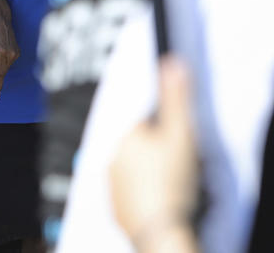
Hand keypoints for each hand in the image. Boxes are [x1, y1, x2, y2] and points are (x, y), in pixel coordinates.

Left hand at [110, 57, 196, 252]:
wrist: (161, 230)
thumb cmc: (171, 182)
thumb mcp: (180, 134)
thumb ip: (176, 98)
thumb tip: (170, 61)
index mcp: (124, 135)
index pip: (148, 124)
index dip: (167, 133)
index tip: (179, 146)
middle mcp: (111, 157)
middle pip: (142, 147)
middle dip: (159, 154)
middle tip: (179, 169)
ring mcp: (110, 184)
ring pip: (136, 171)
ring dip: (151, 174)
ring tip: (171, 186)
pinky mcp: (115, 207)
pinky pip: (132, 194)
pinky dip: (144, 195)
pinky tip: (160, 201)